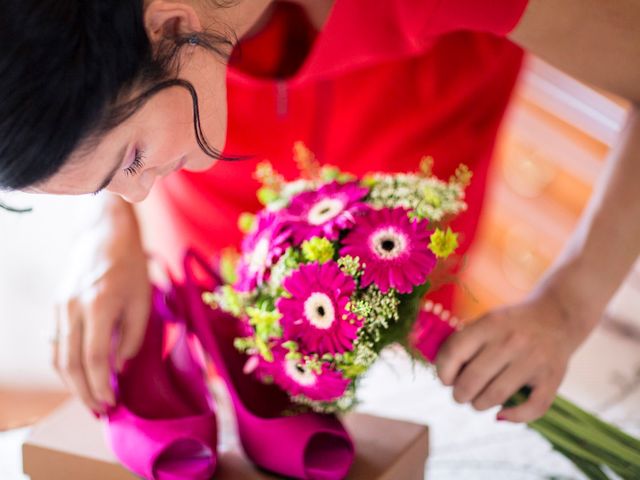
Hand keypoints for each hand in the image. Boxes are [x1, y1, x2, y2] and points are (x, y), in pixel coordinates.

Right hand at [52, 199, 149, 414]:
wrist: (104, 234)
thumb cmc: (130, 266)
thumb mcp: (143, 299)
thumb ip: (133, 336)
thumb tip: (120, 367)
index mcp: (99, 305)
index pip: (93, 358)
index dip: (101, 385)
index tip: (112, 403)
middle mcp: (73, 308)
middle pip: (70, 364)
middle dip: (84, 393)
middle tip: (99, 411)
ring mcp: (60, 307)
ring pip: (58, 356)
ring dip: (71, 383)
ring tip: (89, 399)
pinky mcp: (56, 305)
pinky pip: (56, 343)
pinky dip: (65, 364)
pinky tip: (78, 376)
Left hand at [435, 285, 597, 422]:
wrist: (557, 315)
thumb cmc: (512, 323)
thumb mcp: (487, 321)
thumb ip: (465, 342)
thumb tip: (442, 375)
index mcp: (490, 325)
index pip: (454, 353)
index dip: (443, 372)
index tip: (445, 380)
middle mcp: (510, 342)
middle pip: (472, 380)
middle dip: (459, 394)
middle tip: (460, 395)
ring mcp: (533, 361)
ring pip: (495, 396)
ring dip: (479, 405)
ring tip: (477, 402)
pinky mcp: (552, 378)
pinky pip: (532, 408)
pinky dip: (513, 417)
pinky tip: (501, 414)